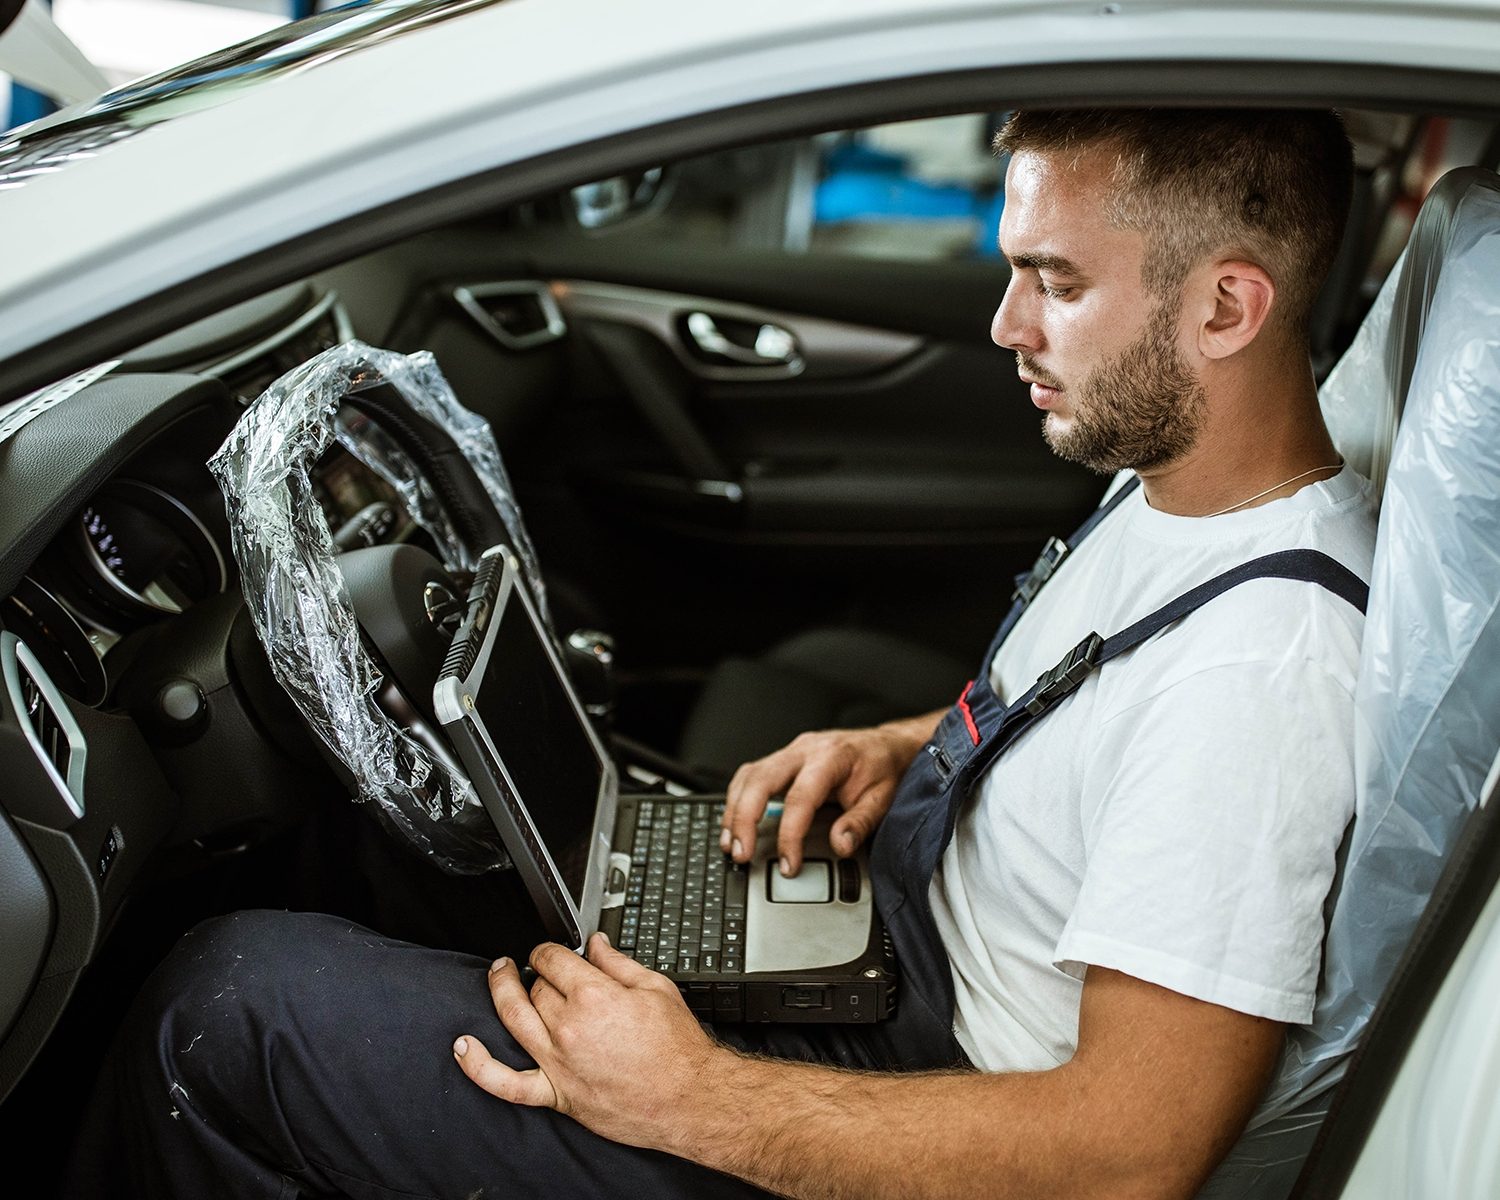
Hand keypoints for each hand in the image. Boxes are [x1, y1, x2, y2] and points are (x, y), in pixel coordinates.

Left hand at [452, 934, 726, 1150]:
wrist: (688, 1099)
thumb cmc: (677, 1049)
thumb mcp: (657, 988)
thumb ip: (619, 962)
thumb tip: (596, 944)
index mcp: (595, 995)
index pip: (553, 959)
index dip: (550, 950)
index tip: (555, 951)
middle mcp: (569, 1027)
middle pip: (536, 987)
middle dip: (540, 973)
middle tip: (548, 971)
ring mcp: (558, 1062)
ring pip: (515, 1017)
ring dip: (501, 991)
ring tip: (499, 975)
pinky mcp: (556, 1094)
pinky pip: (507, 1082)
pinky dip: (479, 1066)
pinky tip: (463, 1047)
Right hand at [720, 714, 938, 875]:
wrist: (888, 745)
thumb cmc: (884, 768)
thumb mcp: (882, 798)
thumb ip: (859, 823)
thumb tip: (839, 846)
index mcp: (830, 757)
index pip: (800, 798)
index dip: (789, 835)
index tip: (788, 864)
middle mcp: (805, 750)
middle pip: (759, 780)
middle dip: (743, 819)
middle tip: (741, 854)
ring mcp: (791, 752)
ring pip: (748, 776)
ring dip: (734, 811)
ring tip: (731, 844)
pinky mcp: (784, 760)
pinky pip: (751, 776)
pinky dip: (738, 800)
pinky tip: (735, 823)